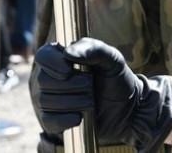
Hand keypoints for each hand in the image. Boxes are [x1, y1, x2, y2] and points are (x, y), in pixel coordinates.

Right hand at [35, 38, 171, 151]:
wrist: (128, 110)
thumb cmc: (118, 79)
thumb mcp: (112, 58)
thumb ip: (92, 49)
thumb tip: (67, 53)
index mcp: (62, 57)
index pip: (42, 55)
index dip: (53, 63)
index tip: (69, 69)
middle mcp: (52, 77)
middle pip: (43, 80)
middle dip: (70, 85)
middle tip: (90, 86)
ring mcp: (51, 100)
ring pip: (46, 101)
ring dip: (72, 102)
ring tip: (90, 102)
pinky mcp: (55, 121)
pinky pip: (48, 121)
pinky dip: (65, 119)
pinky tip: (80, 117)